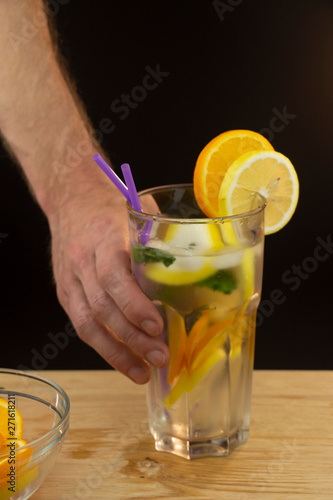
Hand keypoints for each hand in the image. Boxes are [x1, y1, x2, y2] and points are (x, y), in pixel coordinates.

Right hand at [48, 178, 168, 382]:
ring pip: (87, 323)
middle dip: (132, 338)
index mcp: (104, 236)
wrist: (69, 198)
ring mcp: (70, 278)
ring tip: (142, 373)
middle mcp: (82, 260)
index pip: (114, 277)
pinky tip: (123, 360)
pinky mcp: (65, 291)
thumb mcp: (137, 209)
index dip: (134, 305)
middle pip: (102, 307)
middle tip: (159, 357)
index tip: (157, 326)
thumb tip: (198, 260)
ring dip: (116, 352)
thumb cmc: (109, 204)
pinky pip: (81, 324)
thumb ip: (160, 235)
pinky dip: (103, 346)